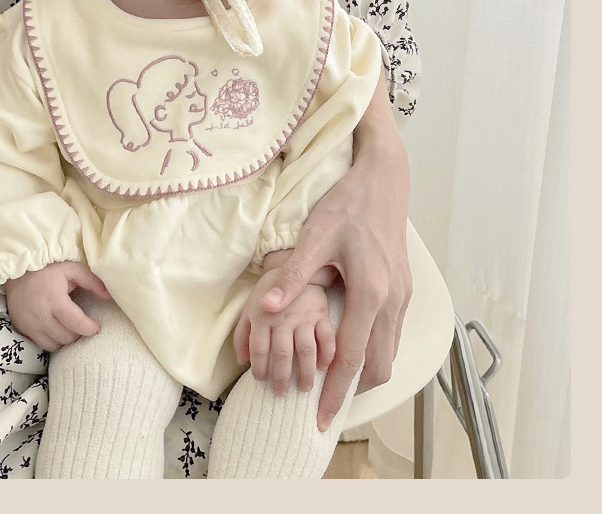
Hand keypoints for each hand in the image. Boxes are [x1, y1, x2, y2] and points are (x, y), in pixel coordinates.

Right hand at [3, 261, 111, 351]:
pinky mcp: (21, 328)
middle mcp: (41, 316)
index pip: (76, 324)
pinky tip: (56, 330)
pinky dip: (52, 341)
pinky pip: (41, 344)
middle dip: (79, 333)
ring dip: (65, 339)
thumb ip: (92, 282)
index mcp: (55, 300)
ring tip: (69, 327)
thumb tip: (109, 296)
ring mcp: (29, 324)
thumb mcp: (72, 269)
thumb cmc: (48, 269)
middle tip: (82, 325)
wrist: (16, 269)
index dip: (90, 328)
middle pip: (67, 338)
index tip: (97, 327)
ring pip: (54, 345)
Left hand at [233, 269, 335, 395]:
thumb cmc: (273, 281)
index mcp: (263, 313)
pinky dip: (328, 354)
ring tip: (304, 388)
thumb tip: (241, 360)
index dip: (259, 368)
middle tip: (281, 394)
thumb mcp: (251, 301)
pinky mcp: (323, 311)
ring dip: (304, 372)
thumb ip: (243, 331)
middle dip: (280, 378)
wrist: (301, 250)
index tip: (261, 381)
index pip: (259, 349)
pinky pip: (328, 337)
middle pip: (281, 354)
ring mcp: (305, 314)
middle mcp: (284, 316)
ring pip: (306, 351)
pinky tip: (326, 367)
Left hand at [258, 66, 412, 430]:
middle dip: (352, 392)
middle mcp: (392, 300)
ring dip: (364, 374)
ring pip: (389, 353)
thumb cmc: (348, 205)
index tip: (321, 419)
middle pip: (378, 365)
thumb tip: (266, 309)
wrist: (384, 180)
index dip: (335, 392)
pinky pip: (392, 336)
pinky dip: (374, 353)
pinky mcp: (404, 290)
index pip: (351, 358)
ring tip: (336, 387)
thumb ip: (291, 275)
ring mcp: (402, 296)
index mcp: (370, 292)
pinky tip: (352, 353)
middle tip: (325, 409)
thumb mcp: (315, 235)